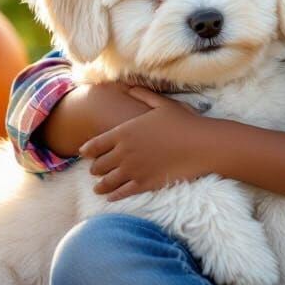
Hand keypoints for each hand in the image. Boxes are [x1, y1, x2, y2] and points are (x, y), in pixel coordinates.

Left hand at [79, 86, 209, 200]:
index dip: (87, 150)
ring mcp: (133, 170)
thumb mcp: (162, 104)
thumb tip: (129, 87)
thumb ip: (143, 96)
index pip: (94, 145)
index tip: (84, 153)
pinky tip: (111, 197)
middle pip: (98, 165)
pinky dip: (114, 196)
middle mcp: (123, 152)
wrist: (201, 145)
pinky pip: (122, 193)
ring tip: (98, 189)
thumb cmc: (183, 123)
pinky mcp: (144, 184)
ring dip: (100, 186)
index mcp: (124, 132)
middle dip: (95, 169)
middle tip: (94, 171)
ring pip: (107, 182)